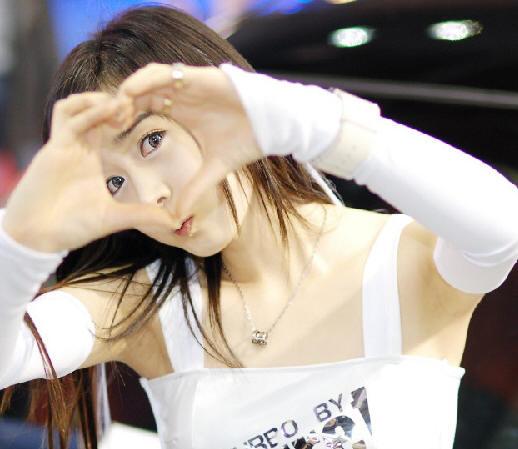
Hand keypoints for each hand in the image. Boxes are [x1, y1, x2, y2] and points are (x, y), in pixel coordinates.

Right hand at [2, 92, 178, 252]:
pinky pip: (66, 116)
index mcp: (93, 158)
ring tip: (122, 107)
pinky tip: (106, 112)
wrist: (38, 238)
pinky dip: (86, 108)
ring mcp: (65, 145)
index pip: (108, 122)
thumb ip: (143, 215)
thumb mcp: (115, 218)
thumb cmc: (73, 228)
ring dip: (100, 100)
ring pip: (78, 105)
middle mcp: (79, 147)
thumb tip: (175, 222)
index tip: (148, 114)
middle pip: (93, 108)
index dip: (126, 113)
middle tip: (138, 105)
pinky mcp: (53, 147)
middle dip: (116, 101)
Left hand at [116, 63, 263, 219]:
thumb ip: (194, 189)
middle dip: (120, 103)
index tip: (110, 134)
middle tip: (105, 121)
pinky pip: (166, 72)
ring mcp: (189, 84)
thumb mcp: (213, 170)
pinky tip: (130, 94)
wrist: (274, 127)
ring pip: (148, 79)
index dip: (125, 117)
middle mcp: (182, 95)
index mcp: (181, 112)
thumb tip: (178, 217)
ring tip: (115, 109)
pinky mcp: (200, 76)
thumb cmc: (246, 142)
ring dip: (128, 91)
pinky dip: (145, 80)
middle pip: (140, 92)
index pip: (143, 107)